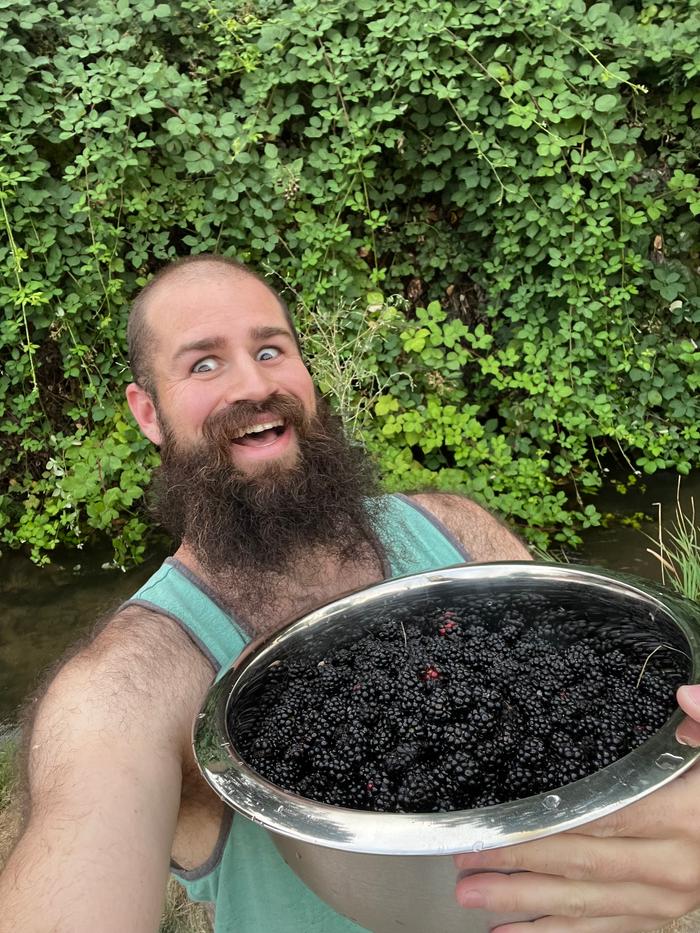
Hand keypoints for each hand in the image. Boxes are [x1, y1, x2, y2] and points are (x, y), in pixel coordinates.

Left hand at [454, 684, 699, 932]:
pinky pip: (600, 930)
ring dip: (523, 901)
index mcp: (682, 818)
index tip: (497, 821)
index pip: (600, 818)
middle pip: (581, 865)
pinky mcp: (657, 916)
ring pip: (583, 904)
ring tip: (472, 894)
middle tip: (465, 859)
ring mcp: (664, 898)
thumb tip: (684, 694)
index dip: (545, 823)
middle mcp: (671, 866)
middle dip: (517, 864)